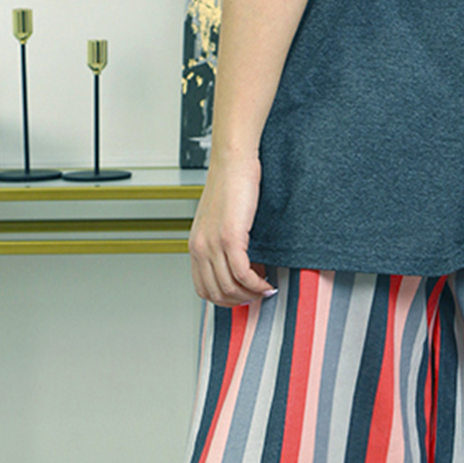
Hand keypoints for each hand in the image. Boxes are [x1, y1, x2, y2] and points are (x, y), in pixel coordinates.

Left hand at [188, 154, 276, 306]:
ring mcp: (213, 244)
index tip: (243, 295)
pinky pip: (243, 273)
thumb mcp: (219, 219)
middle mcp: (200, 247)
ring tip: (266, 288)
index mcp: (195, 245)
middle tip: (258, 295)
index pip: (203, 289)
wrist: (232, 161)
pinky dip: (257, 284)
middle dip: (239, 301)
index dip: (225, 299)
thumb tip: (240, 263)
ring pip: (230, 287)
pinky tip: (267, 281)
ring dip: (251, 294)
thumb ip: (221, 242)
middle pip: (216, 294)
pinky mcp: (230, 237)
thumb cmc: (230, 183)